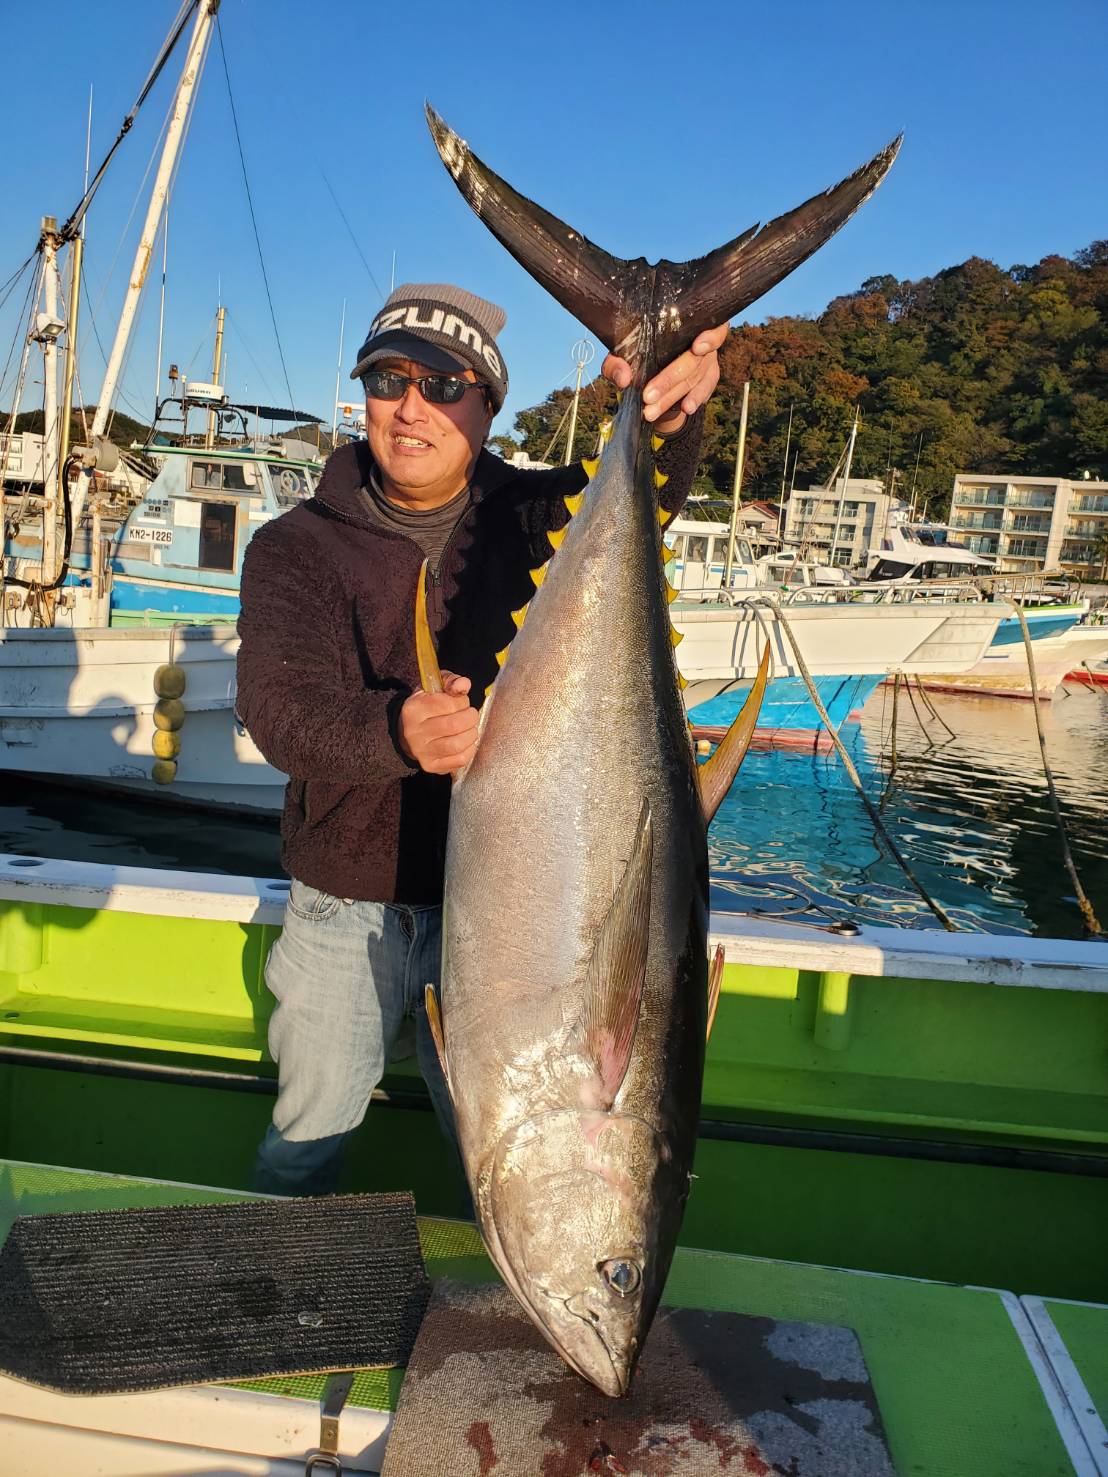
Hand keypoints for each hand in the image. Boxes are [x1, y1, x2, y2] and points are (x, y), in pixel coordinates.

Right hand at [398, 671, 477, 774]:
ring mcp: (422, 752)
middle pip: (454, 725)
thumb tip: (464, 685)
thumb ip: (451, 681)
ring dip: (471, 734)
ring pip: (457, 744)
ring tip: (469, 728)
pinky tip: (466, 742)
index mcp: (413, 709)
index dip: (461, 702)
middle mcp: (414, 732)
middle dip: (470, 718)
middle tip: (470, 715)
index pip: (447, 704)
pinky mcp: (431, 766)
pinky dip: (469, 749)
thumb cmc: (427, 707)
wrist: (409, 732)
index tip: (461, 702)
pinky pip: (460, 759)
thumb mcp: (435, 687)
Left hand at [601, 321, 727, 430]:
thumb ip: (617, 364)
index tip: (697, 348)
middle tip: (648, 396)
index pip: (710, 325)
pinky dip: (696, 399)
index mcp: (684, 324)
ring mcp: (707, 359)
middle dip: (669, 380)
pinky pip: (706, 389)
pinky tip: (686, 408)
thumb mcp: (622, 358)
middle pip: (693, 360)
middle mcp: (700, 338)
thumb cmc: (638, 356)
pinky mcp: (709, 377)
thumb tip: (624, 379)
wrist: (652, 377)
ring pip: (695, 378)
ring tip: (653, 410)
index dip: (710, 336)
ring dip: (673, 396)